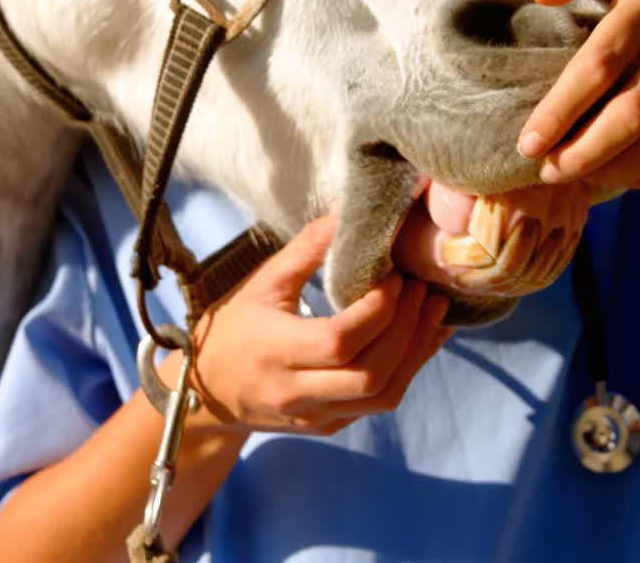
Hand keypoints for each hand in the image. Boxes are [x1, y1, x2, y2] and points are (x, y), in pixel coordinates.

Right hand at [172, 216, 451, 436]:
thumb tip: (348, 212)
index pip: (339, 340)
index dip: (378, 310)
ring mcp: (314, 416)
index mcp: (274, 351)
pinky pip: (378, 404)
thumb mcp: (261, 284)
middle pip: (369, 375)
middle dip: (406, 331)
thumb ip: (306, 250)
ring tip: (433, 312)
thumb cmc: (232, 329)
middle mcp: (295, 392)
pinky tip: (421, 338)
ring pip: (382, 396)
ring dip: (416, 354)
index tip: (395, 277)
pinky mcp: (328, 426)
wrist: (206, 392)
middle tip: (422, 291)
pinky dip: (406, 370)